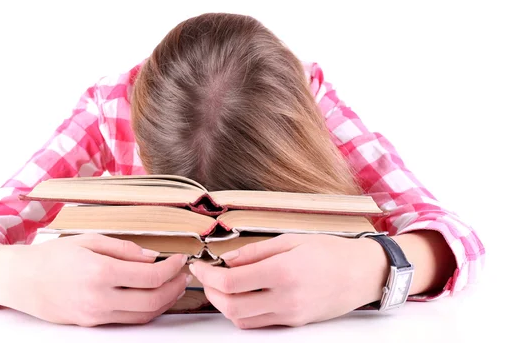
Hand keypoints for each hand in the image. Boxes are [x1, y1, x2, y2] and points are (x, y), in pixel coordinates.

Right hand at [0, 234, 190, 325]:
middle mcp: (100, 298)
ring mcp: (96, 315)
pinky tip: (152, 297)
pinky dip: (146, 311)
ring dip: (165, 302)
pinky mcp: (92, 324)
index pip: (151, 276)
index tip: (181, 259)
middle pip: (152, 301)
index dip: (172, 268)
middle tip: (184, 274)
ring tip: (173, 286)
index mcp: (100, 272)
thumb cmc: (52, 256)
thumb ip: (123, 248)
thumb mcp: (89, 240)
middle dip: (175, 287)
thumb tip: (151, 257)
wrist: (20, 280)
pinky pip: (128, 321)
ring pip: (143, 316)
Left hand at [189, 234, 385, 328]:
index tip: (199, 265)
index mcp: (283, 272)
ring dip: (224, 304)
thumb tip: (225, 259)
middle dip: (210, 292)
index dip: (207, 275)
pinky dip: (242, 312)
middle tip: (205, 276)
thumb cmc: (330, 251)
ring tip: (220, 285)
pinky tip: (240, 295)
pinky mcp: (294, 323)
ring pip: (242, 320)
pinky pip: (259, 323)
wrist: (364, 273)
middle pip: (231, 307)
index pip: (230, 282)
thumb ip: (255, 251)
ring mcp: (290, 315)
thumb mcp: (291, 239)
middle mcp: (285, 299)